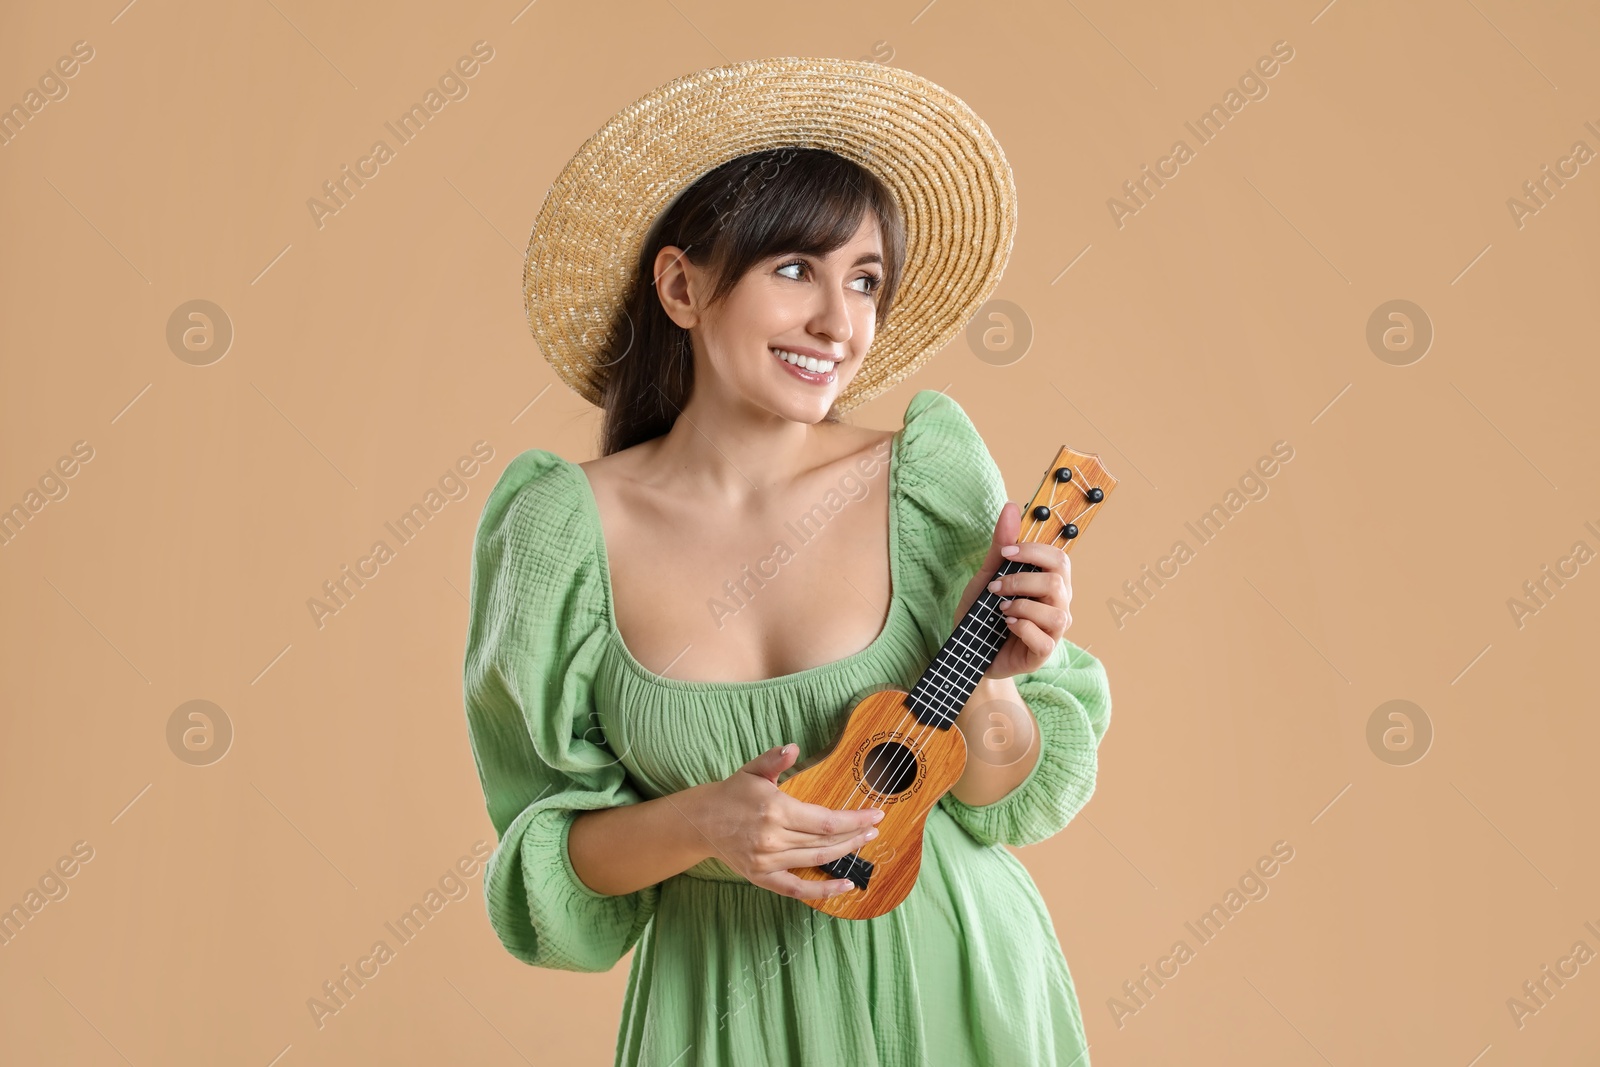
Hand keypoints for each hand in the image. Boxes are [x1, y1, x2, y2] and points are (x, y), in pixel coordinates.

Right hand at [685, 744, 884, 900]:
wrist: (700, 822)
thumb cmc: (731, 793)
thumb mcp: (752, 771)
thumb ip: (774, 759)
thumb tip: (793, 747)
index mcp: (776, 811)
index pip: (826, 821)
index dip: (854, 820)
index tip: (875, 815)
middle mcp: (773, 839)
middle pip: (826, 842)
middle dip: (855, 835)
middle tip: (874, 828)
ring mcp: (767, 861)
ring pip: (816, 861)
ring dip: (845, 854)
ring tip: (864, 844)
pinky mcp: (761, 877)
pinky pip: (797, 889)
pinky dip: (823, 891)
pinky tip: (845, 887)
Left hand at [952, 500, 1072, 679]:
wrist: (967, 652)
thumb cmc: (982, 614)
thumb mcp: (987, 576)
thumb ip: (1001, 546)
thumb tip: (1012, 506)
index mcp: (1050, 583)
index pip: (1059, 558)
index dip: (1033, 552)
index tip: (1005, 553)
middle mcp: (1058, 605)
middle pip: (1059, 582)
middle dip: (1021, 580)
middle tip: (995, 587)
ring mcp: (1053, 631)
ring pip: (1056, 613)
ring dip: (1022, 606)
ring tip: (1000, 609)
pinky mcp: (1043, 653)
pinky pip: (1044, 639)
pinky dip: (1022, 628)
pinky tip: (1006, 625)